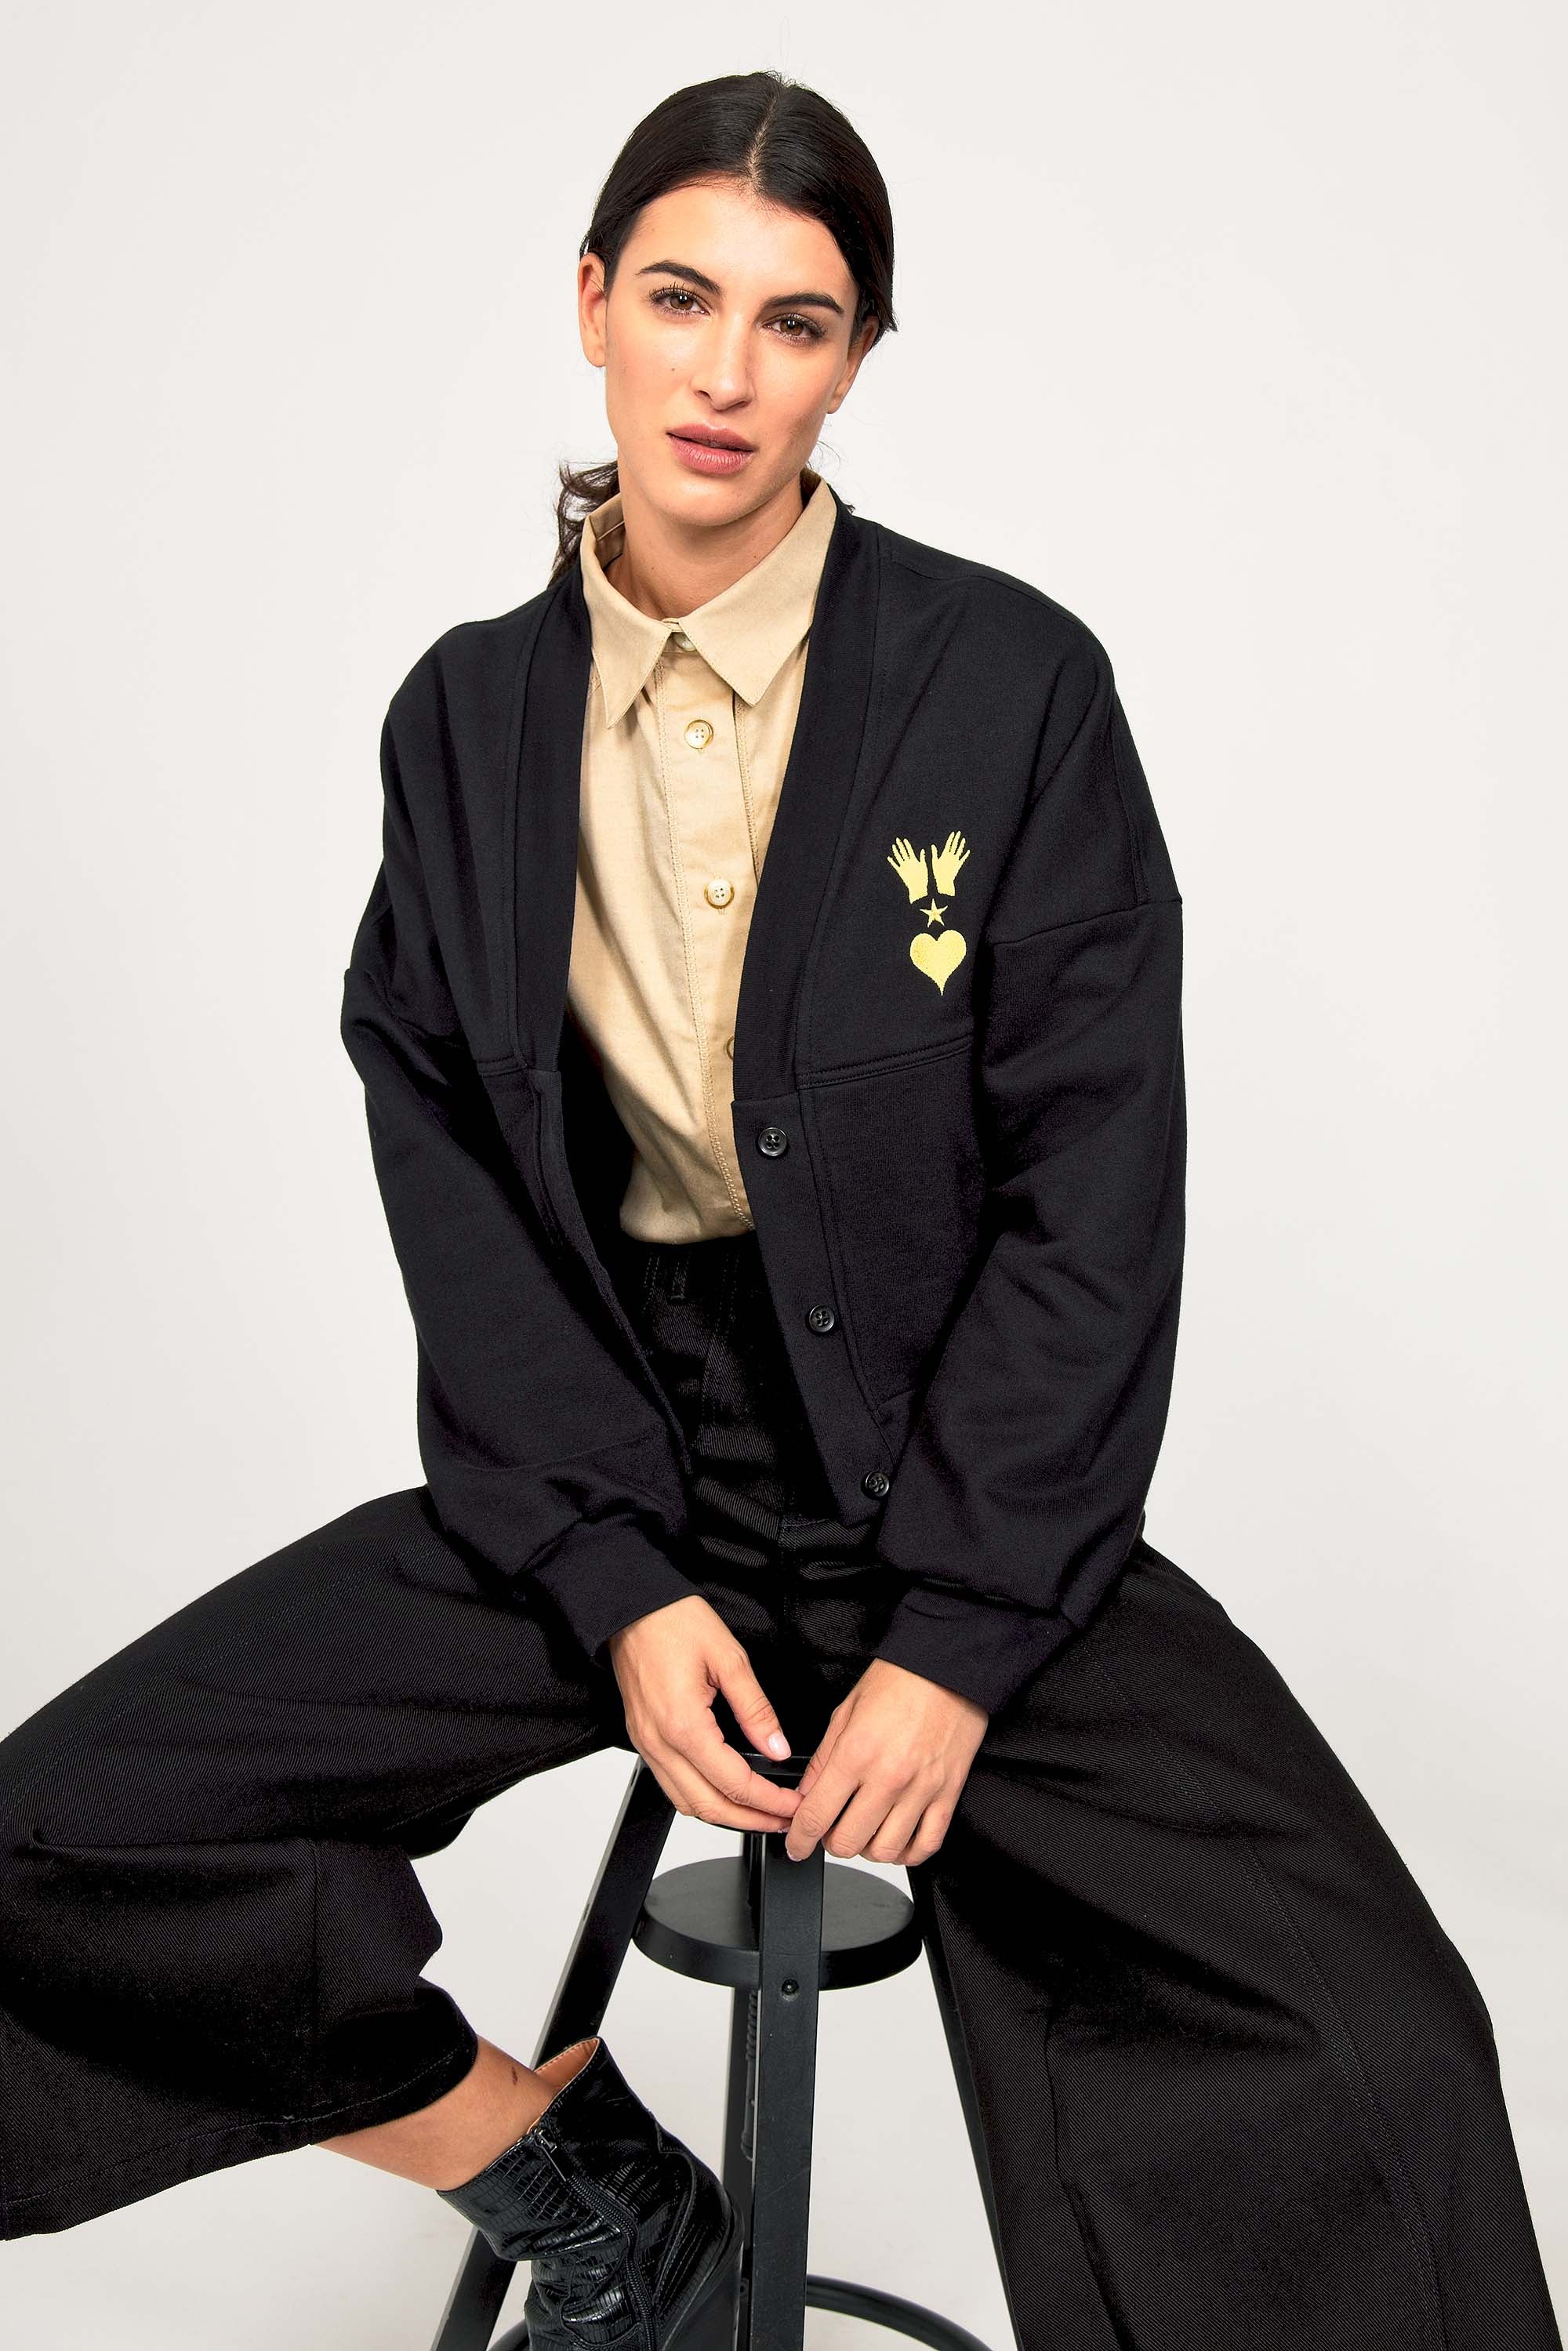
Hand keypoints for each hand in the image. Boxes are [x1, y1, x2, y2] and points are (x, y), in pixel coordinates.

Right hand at [608, 1594, 801, 1834]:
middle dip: (751, 1820)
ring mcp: (646, 1743)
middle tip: (784, 1820)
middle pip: (708, 1806)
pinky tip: (723, 1791)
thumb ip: (756, 1709)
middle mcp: (660, 1742)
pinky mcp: (642, 1738)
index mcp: (684, 1724)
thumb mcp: (729, 1658)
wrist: (632, 1607)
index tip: (794, 1805)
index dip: (770, 1802)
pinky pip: (670, 1784)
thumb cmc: (674, 1622)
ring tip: (759, 1813)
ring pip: (685, 1802)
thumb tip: (777, 1747)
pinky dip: (699, 1798)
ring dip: (724, 1815)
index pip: (734, 1783)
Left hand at [785, 1658, 987, 1865]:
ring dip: (866, 1850)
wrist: (949, 1667)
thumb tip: (806, 1794)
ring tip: (863, 1833)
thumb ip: (822, 1758)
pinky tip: (895, 1840)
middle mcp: (888, 1777)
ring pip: (885, 1851)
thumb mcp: (845, 1711)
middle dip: (830, 1843)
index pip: (816, 1816)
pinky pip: (927, 1845)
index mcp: (856, 1753)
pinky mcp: (948, 1794)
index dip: (799, 1839)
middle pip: (848, 1842)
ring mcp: (921, 1790)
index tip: (796, 1844)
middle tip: (829, 1830)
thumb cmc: (899, 1680)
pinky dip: (907, 1853)